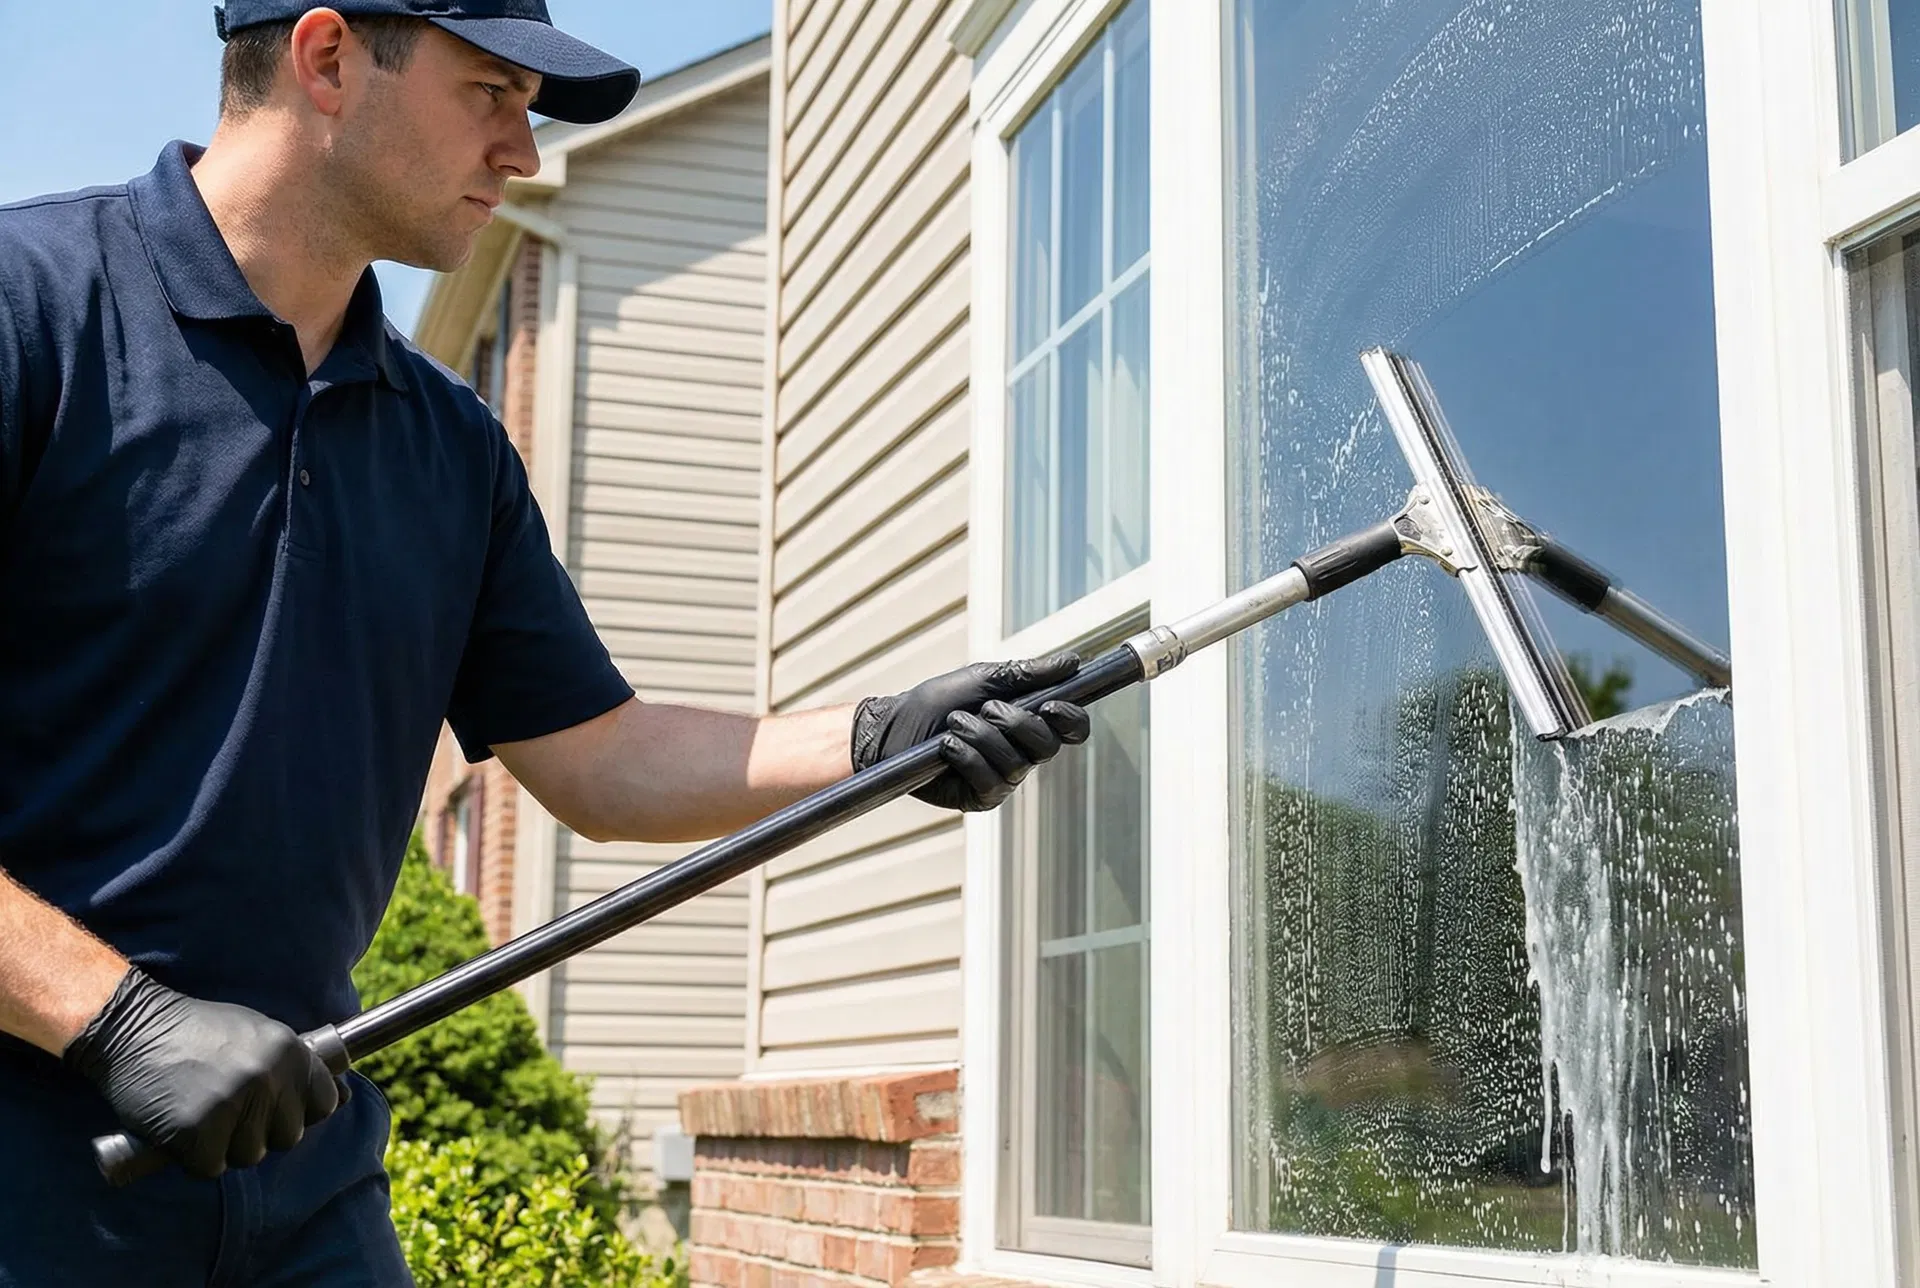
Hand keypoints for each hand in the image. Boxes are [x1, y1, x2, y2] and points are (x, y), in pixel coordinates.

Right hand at [63, 968, 338, 1178]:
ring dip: (224, 1146)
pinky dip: (192, 1157)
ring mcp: (233, 1105)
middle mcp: (268, 1078)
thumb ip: (295, 1067)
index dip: (298, 1112)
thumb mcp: (258, 1035)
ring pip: (249, 1155)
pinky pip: (209, 1167)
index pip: (325, 1104)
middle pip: (289, 1137)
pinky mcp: (195, 1132)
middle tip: (226, 1109)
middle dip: (260, 1132)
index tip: (273, 1107)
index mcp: (290, 1051)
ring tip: (200, 1111)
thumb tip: (346, 1098)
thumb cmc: (197, 1033)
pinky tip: (179, 1127)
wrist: (133, 1027)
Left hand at [852, 654, 1091, 811]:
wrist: (893, 728)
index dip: (1070, 719)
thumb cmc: (936, 702)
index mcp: (1028, 722)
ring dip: (982, 736)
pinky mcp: (982, 798)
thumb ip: (1026, 673)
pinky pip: (991, 781)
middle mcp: (1022, 753)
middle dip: (1015, 723)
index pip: (1071, 728)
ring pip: (1016, 763)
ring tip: (954, 723)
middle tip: (985, 708)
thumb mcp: (981, 679)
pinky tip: (947, 747)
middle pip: (1048, 746)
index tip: (1050, 704)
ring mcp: (1003, 778)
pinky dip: (967, 757)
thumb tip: (1072, 662)